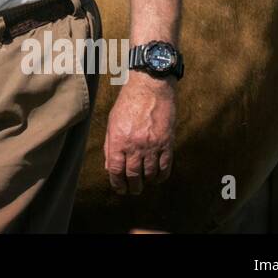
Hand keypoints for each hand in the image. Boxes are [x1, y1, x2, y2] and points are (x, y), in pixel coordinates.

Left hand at [103, 73, 176, 194]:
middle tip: (133, 190)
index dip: (117, 183)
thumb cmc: (128, 102)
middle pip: (133, 175)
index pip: (116, 170)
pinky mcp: (167, 143)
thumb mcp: (112, 122)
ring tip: (144, 184)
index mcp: (118, 139)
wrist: (151, 88)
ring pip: (150, 174)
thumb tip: (110, 166)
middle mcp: (135, 144)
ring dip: (146, 182)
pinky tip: (158, 178)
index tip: (119, 189)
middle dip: (132, 187)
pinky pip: (165, 166)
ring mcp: (152, 145)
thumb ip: (110, 145)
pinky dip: (162, 176)